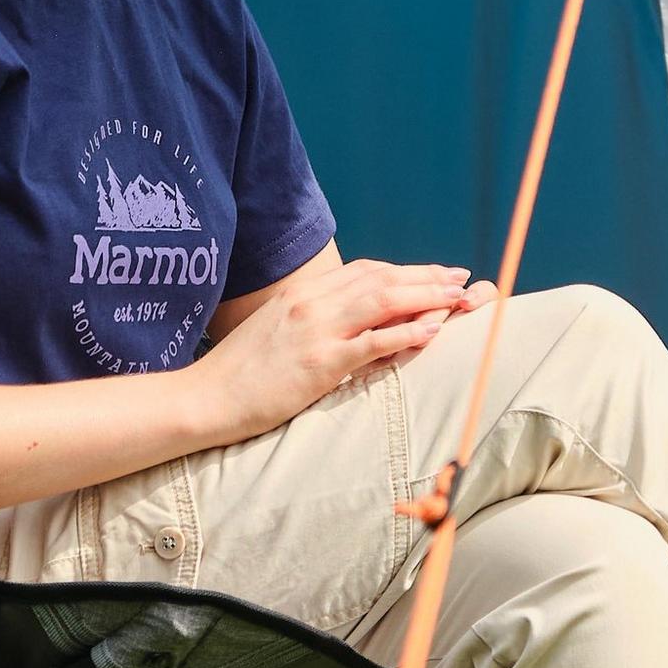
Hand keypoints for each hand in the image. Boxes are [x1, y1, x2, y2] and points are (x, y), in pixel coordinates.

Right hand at [211, 250, 472, 434]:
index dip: (406, 270)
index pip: (365, 271)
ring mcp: (316, 330)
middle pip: (382, 278)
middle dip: (427, 277)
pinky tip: (433, 332)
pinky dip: (406, 334)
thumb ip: (311, 321)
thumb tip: (346, 324)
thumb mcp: (276, 332)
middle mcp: (312, 302)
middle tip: (461, 279)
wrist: (205, 397)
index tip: (436, 274)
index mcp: (303, 294)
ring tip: (459, 299)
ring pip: (384, 301)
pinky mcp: (319, 362)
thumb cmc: (240, 374)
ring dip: (427, 297)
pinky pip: (372, 342)